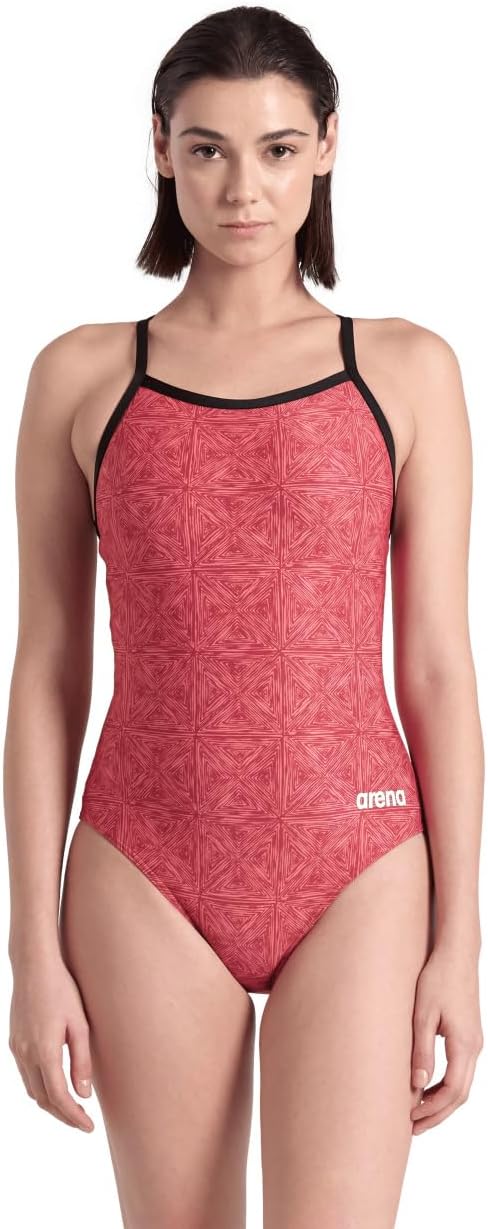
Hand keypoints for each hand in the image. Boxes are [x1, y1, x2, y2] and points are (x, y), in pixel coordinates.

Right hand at [8, 949, 94, 1132]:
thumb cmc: (62, 990)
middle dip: (63, 1115)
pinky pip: (25, 1075)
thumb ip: (82, 1061)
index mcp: (45, 1051)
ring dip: (51, 1103)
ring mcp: (17, 1049)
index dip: (74, 1117)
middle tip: (83, 1122)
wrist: (33, 966)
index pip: (59, 1097)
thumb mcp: (80, 1025)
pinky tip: (55, 1084)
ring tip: (72, 1107)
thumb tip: (84, 1095)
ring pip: (32, 1090)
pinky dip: (40, 1087)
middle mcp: (26, 1054)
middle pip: (44, 1099)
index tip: (89, 1127)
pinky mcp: (14, 1042)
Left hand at [410, 944, 482, 1133]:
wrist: (457, 955)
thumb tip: (417, 1085)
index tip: (410, 1117)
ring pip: (462, 1085)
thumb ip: (421, 1050)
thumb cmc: (438, 979)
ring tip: (417, 1112)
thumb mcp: (423, 1014)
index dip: (432, 1109)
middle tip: (412, 1127)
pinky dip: (445, 1086)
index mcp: (464, 1045)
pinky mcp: (469, 1037)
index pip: (452, 1091)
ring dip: (441, 1102)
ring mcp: (475, 1043)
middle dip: (437, 1114)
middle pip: (460, 1095)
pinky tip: (426, 1087)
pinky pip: (461, 1071)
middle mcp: (475, 1048)